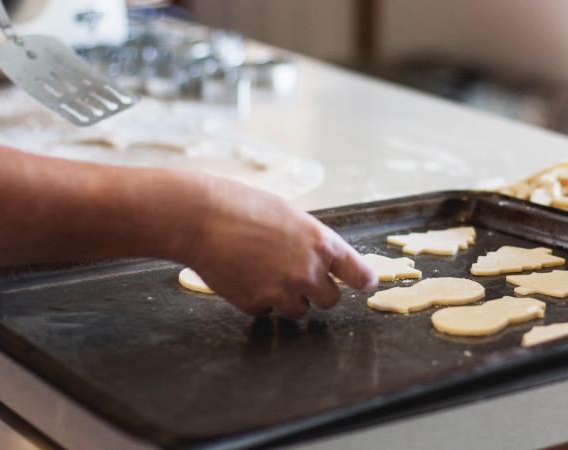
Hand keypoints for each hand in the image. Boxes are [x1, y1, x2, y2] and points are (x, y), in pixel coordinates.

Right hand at [183, 176, 376, 318]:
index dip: (364, 281)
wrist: (201, 218)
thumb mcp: (289, 215)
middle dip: (317, 292)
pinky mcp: (256, 304)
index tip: (366, 285)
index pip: (359, 273)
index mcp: (322, 244)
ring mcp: (283, 292)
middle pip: (330, 300)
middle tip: (297, 276)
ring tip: (264, 272)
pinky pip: (266, 310)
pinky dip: (258, 299)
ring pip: (299, 310)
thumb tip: (318, 258)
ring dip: (287, 298)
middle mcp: (308, 272)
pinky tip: (243, 276)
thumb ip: (309, 240)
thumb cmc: (242, 206)